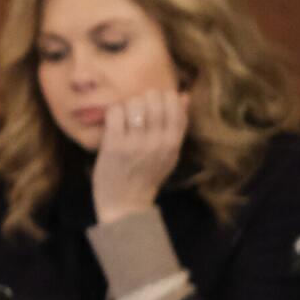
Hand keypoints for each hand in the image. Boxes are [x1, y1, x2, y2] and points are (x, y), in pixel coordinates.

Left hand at [92, 90, 188, 223]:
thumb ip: (178, 125)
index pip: (175, 106)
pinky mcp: (114, 145)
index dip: (164, 97)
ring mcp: (135, 143)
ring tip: (126, 116)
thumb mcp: (170, 153)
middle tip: (138, 109)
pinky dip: (114, 112)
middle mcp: (157, 142)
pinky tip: (114, 122)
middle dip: (144, 98)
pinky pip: (115, 112)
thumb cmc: (148, 176)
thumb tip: (185, 95)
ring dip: (128, 105)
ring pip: (134, 103)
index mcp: (173, 144)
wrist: (126, 205)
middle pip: (154, 100)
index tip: (156, 103)